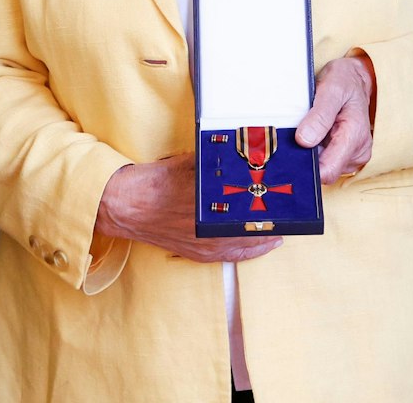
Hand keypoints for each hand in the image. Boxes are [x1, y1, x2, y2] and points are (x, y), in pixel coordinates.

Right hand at [95, 156, 282, 263]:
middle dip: (271, 222)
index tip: (287, 200)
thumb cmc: (157, 181)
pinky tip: (258, 245)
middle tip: (288, 214)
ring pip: (244, 247)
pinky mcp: (196, 253)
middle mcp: (209, 232)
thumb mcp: (191, 164)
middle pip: (252, 231)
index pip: (252, 213)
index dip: (272, 208)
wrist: (125, 204)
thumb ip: (218, 164)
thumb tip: (243, 157)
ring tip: (279, 230)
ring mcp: (203, 247)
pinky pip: (230, 256)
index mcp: (210, 208)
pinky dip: (246, 250)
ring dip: (263, 238)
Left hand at [295, 52, 374, 182]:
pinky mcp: (347, 155)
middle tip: (299, 133)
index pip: (328, 171)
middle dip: (308, 157)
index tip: (293, 149)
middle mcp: (358, 152)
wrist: (354, 78)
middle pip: (324, 171)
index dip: (308, 166)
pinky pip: (326, 161)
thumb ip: (320, 116)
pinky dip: (316, 150)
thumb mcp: (331, 89)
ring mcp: (353, 155)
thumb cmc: (344, 81)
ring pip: (323, 167)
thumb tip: (304, 141)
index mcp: (355, 136)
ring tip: (310, 129)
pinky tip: (315, 133)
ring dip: (312, 152)